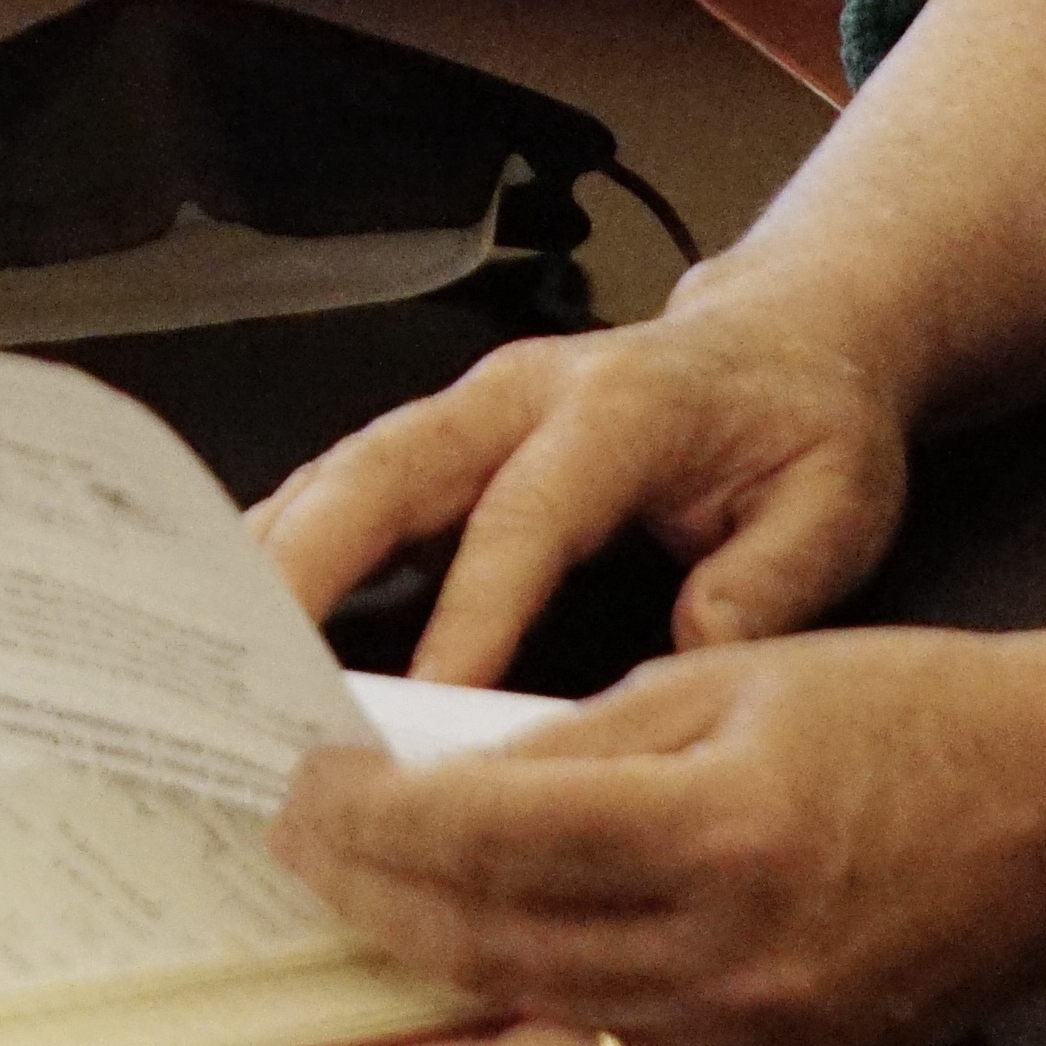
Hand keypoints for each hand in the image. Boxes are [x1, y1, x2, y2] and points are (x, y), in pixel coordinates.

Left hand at [221, 626, 1045, 1045]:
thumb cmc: (923, 716)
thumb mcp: (736, 680)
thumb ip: (576, 743)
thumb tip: (432, 783)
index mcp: (722, 831)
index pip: (489, 844)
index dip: (371, 828)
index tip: (299, 797)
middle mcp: (729, 963)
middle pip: (486, 961)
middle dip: (352, 928)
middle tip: (255, 896)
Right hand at [253, 288, 913, 685]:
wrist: (788, 342)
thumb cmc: (808, 428)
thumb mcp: (837, 502)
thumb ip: (773, 577)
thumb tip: (693, 649)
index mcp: (619, 409)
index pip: (525, 517)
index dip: (470, 612)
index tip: (423, 704)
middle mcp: (524, 394)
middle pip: (390, 467)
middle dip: (312, 562)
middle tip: (250, 662)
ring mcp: (472, 410)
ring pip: (349, 470)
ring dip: (278, 553)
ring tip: (209, 647)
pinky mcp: (447, 440)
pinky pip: (349, 485)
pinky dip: (291, 543)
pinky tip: (242, 614)